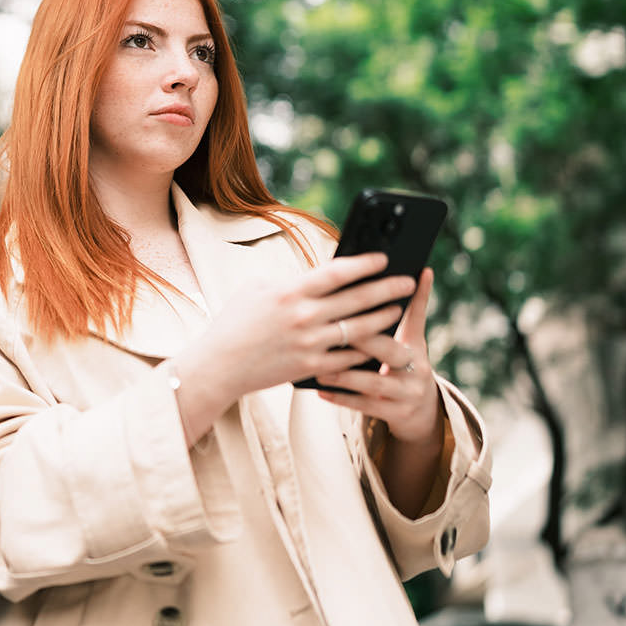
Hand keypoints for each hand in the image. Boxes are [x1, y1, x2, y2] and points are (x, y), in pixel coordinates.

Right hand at [174, 252, 415, 417]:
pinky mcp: (311, 367)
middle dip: (388, 288)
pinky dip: (366, 349)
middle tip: (407, 281)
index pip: (337, 272)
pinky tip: (378, 341)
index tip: (384, 258)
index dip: (364, 263)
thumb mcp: (255, 290)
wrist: (218, 365)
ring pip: (360, 329)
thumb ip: (289, 283)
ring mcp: (309, 344)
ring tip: (398, 309)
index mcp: (289, 292)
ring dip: (384, 317)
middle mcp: (303, 317)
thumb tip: (318, 277)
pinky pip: (349, 357)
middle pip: (357, 299)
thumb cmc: (234, 323)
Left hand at [314, 266, 442, 443]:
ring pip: (375, 383)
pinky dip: (342, 399)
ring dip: (345, 375)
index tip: (400, 281)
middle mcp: (417, 368)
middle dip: (365, 340)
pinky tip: (321, 391)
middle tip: (337, 329)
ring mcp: (409, 393)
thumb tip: (415, 272)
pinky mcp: (398, 415)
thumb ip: (399, 313)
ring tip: (320, 368)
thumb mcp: (408, 342)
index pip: (414, 317)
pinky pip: (366, 407)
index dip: (412, 298)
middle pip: (391, 351)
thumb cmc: (402, 367)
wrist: (421, 414)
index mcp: (415, 345)